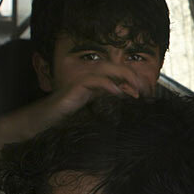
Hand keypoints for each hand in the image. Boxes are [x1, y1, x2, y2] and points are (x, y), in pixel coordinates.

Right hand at [17, 69, 137, 137]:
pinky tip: (118, 92)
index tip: (150, 94)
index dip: (137, 82)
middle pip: (118, 69)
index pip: (122, 77)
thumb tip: (133, 113)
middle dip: (135, 77)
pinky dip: (108, 85)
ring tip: (138, 90)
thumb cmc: (67, 122)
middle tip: (149, 90)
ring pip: (108, 70)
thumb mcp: (96, 117)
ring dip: (126, 78)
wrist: (42, 124)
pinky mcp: (74, 88)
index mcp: (99, 85)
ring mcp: (82, 81)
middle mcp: (92, 79)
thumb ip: (112, 111)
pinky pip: (94, 80)